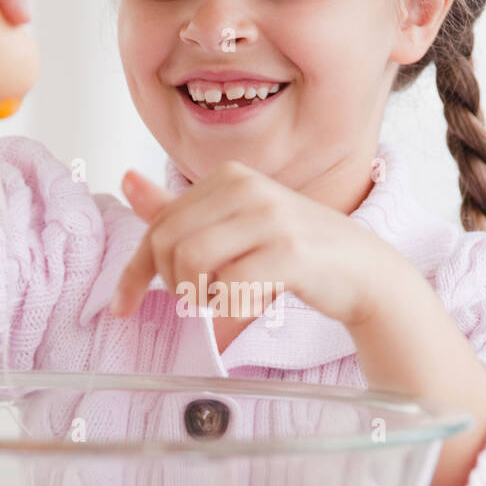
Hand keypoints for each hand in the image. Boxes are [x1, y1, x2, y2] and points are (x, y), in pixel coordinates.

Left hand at [110, 158, 391, 328]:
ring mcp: (269, 216)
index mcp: (228, 176)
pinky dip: (229, 308)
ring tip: (225, 300)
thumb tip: (125, 179)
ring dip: (199, 297)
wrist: (364, 272)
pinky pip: (229, 287)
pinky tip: (249, 305)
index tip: (121, 308)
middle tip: (200, 300)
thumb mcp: (235, 222)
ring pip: (191, 264)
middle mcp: (246, 187)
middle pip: (168, 245)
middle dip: (172, 285)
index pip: (158, 225)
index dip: (135, 273)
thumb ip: (180, 208)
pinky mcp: (288, 251)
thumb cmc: (297, 250)